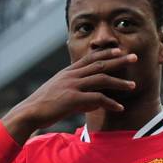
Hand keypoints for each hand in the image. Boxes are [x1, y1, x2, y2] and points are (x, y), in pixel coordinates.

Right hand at [2, 48, 137, 143]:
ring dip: (119, 82)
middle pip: (99, 64)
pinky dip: (110, 103)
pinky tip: (120, 107)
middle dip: (118, 60)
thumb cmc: (43, 107)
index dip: (105, 53)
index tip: (118, 50)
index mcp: (68, 73)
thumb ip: (77, 94)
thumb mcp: (59, 94)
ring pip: (101, 79)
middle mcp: (71, 76)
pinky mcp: (73, 99)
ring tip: (133, 85)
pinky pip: (97, 99)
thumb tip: (93, 101)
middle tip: (134, 57)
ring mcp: (72, 86)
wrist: (29, 113)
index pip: (90, 58)